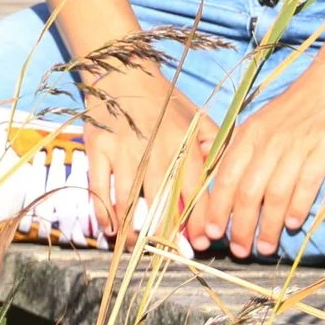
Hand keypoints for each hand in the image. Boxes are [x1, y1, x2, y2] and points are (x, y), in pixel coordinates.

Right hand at [81, 62, 217, 248]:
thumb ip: (216, 146)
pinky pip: (100, 187)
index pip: (195, 191)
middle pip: (162, 203)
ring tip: (139, 248)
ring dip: (134, 230)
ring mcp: (124, 151)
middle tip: (172, 254)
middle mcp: (155, 150)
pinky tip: (111, 229)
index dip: (199, 221)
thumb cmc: (164, 99)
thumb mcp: (197, 117)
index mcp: (183, 144)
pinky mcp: (98, 148)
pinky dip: (104, 212)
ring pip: (130, 201)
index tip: (202, 243)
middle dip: (168, 234)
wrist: (122, 70)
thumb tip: (226, 178)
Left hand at [195, 62, 324, 258]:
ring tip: (264, 247)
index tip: (210, 232)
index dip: (217, 206)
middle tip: (238, 250)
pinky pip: (306, 184)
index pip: (226, 176)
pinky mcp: (323, 149)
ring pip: (276, 194)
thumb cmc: (293, 109)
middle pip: (249, 191)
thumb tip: (225, 188)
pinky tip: (294, 226)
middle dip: (240, 225)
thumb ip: (243, 152)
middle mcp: (268, 141)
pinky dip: (298, 207)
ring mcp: (296, 146)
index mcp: (249, 134)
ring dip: (269, 225)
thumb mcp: (261, 124)